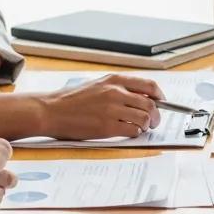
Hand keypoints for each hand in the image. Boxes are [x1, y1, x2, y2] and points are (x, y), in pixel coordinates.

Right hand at [47, 74, 164, 139]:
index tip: (162, 102)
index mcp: (114, 80)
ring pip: (144, 118)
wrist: (51, 110)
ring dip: (145, 125)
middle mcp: (115, 93)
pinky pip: (132, 131)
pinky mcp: (106, 127)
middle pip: (150, 104)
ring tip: (139, 127)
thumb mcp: (97, 85)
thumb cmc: (72, 99)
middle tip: (153, 121)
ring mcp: (112, 110)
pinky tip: (128, 132)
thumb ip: (119, 88)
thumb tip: (142, 96)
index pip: (148, 85)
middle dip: (156, 115)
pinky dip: (135, 133)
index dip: (160, 96)